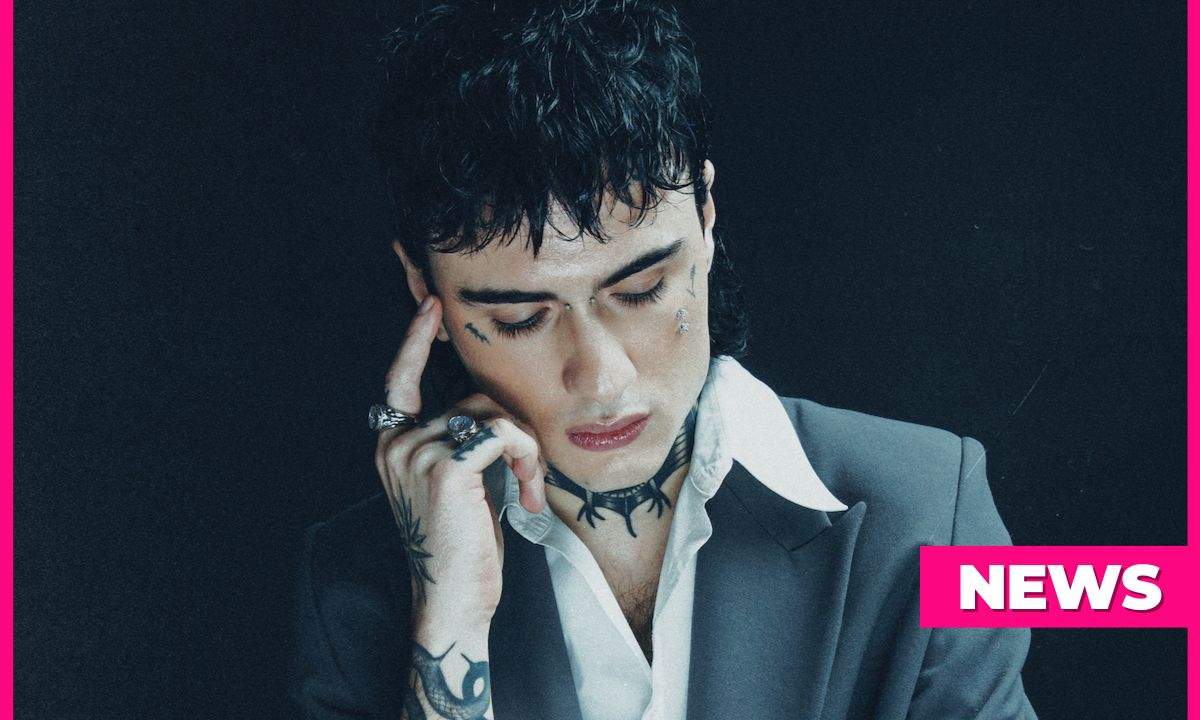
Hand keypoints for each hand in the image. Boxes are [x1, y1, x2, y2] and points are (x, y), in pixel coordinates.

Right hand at [375, 295, 547, 627]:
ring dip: (526, 452)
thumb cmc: (464, 546)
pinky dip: (526, 459)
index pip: (401, 381)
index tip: (432, 307)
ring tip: (528, 491)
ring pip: (494, 416)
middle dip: (514, 433)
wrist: (455, 599)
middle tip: (529, 477)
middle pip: (473, 398)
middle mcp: (397, 444)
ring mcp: (417, 452)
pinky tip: (526, 495)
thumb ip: (461, 441)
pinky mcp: (446, 467)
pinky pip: (503, 434)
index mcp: (394, 445)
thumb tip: (491, 409)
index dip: (415, 342)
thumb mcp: (459, 483)